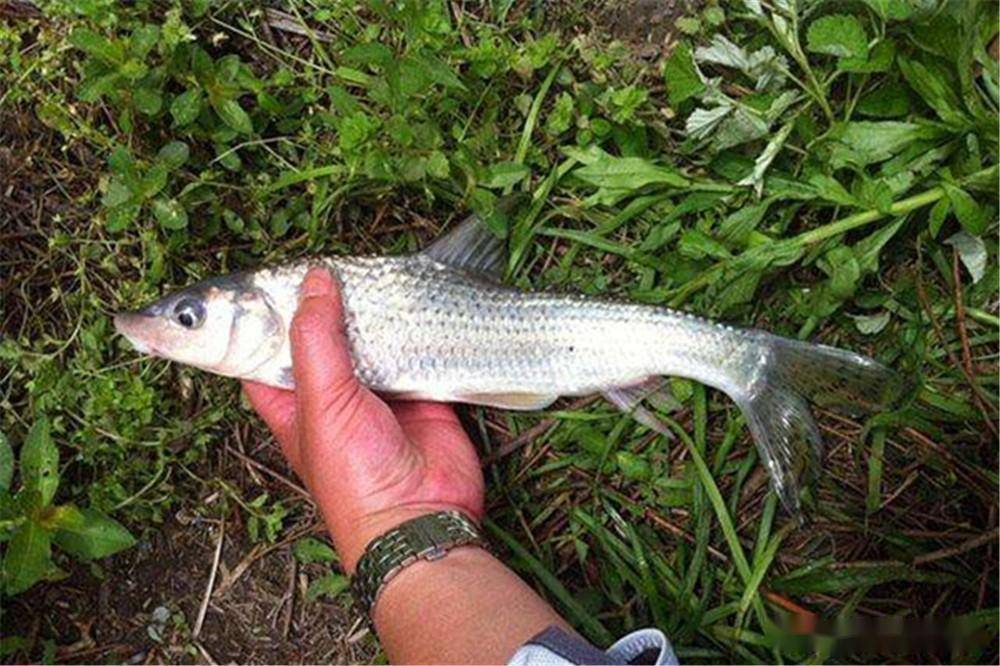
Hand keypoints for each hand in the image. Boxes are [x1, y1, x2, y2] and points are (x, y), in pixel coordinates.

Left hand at [242, 267, 484, 571]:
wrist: (420, 516)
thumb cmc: (354, 478)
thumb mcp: (321, 402)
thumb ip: (316, 339)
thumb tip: (314, 282)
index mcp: (292, 401)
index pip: (264, 351)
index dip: (263, 316)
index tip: (271, 277)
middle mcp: (333, 396)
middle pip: (322, 339)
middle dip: (327, 306)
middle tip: (332, 266)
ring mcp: (378, 395)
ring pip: (370, 341)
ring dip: (374, 315)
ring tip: (373, 274)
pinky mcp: (420, 394)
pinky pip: (417, 353)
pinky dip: (418, 331)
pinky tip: (416, 304)